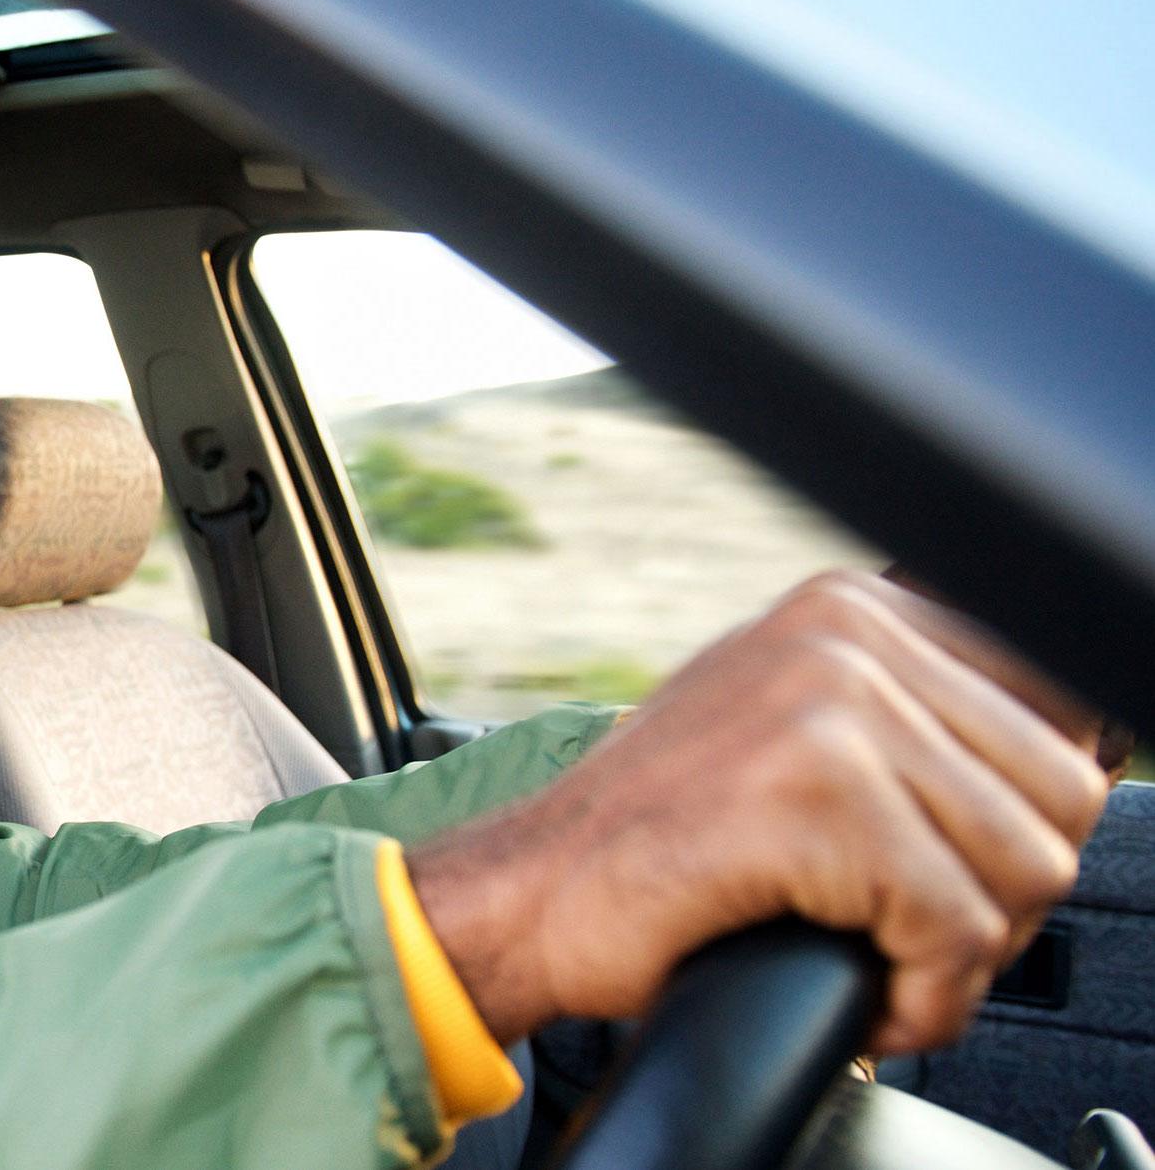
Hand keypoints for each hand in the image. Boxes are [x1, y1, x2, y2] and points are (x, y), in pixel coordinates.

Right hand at [408, 570, 1109, 1053]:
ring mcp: (832, 707)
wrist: (529, 891)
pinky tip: (868, 997)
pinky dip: (927, 997)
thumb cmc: (654, 836)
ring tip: (889, 966)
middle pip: (1061, 789)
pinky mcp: (818, 798)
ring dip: (968, 953)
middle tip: (919, 938)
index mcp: (849, 605)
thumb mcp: (786, 729)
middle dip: (1007, 894)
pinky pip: (958, 929)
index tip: (958, 873)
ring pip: (1027, 864)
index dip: (1022, 817)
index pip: (1055, 702)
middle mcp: (846, 633)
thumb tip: (1075, 750)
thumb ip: (904, 713)